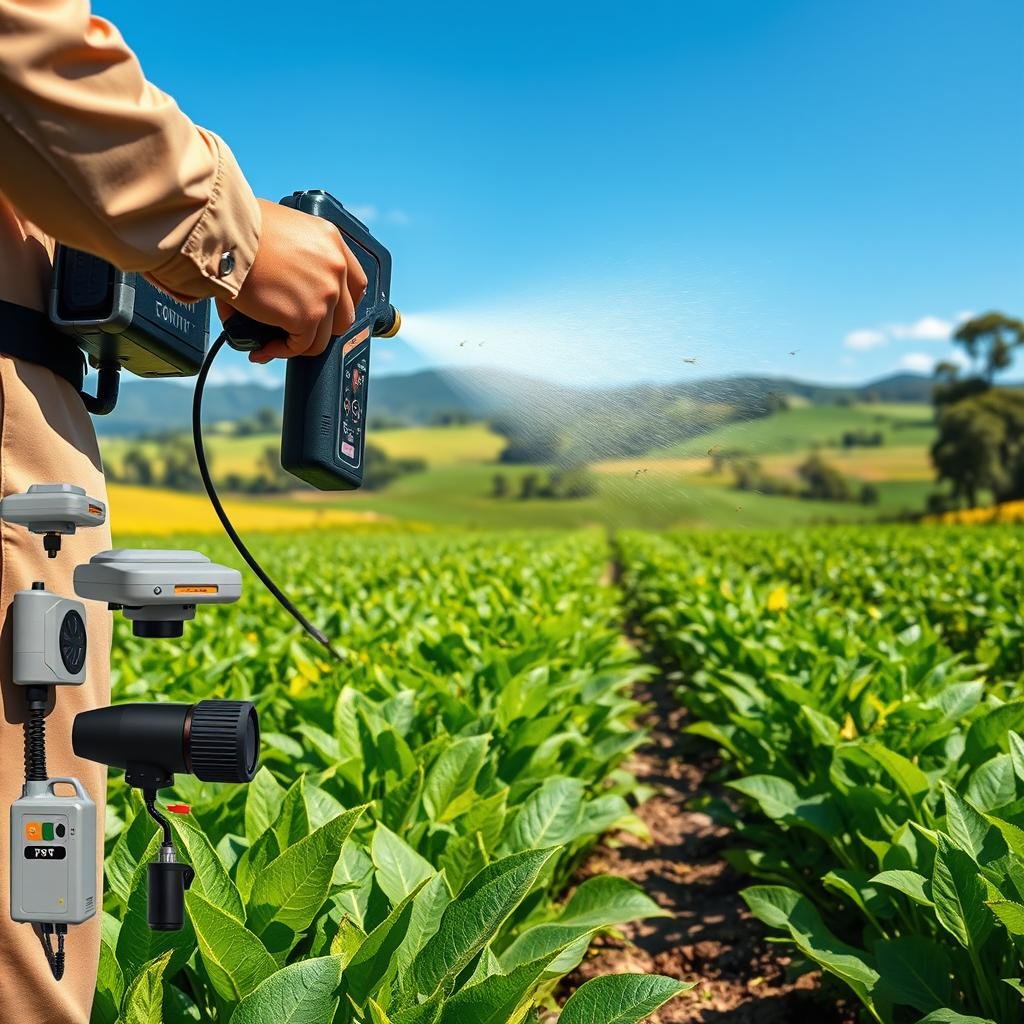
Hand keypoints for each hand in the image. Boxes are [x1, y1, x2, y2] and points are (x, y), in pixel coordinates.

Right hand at [216, 199, 367, 363]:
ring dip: (298, 342)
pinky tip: (263, 347)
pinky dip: (281, 351)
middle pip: (344, 315)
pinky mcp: (307, 316)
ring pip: (322, 337)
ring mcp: (325, 293)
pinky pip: (301, 346)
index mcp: (332, 241)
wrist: (225, 234)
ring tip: (273, 341)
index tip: (325, 313)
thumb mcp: (283, 231)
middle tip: (294, 329)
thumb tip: (285, 295)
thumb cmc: (240, 228)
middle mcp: (335, 267)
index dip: (340, 304)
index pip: (355, 283)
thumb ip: (297, 260)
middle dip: (320, 327)